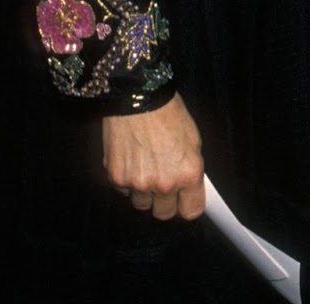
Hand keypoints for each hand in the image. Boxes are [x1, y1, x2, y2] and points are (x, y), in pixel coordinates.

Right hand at [102, 93, 204, 219]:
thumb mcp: (192, 138)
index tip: (185, 199)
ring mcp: (139, 184)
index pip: (191, 211)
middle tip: (163, 181)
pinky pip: (124, 191)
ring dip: (144, 192)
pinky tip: (130, 158)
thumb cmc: (168, 112)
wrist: (137, 95)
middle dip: (165, 201)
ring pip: (142, 204)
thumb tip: (189, 187)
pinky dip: (127, 180)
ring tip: (145, 165)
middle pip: (164, 213)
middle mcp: (164, 183)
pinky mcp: (116, 179)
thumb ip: (190, 168)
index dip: (188, 204)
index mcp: (188, 173)